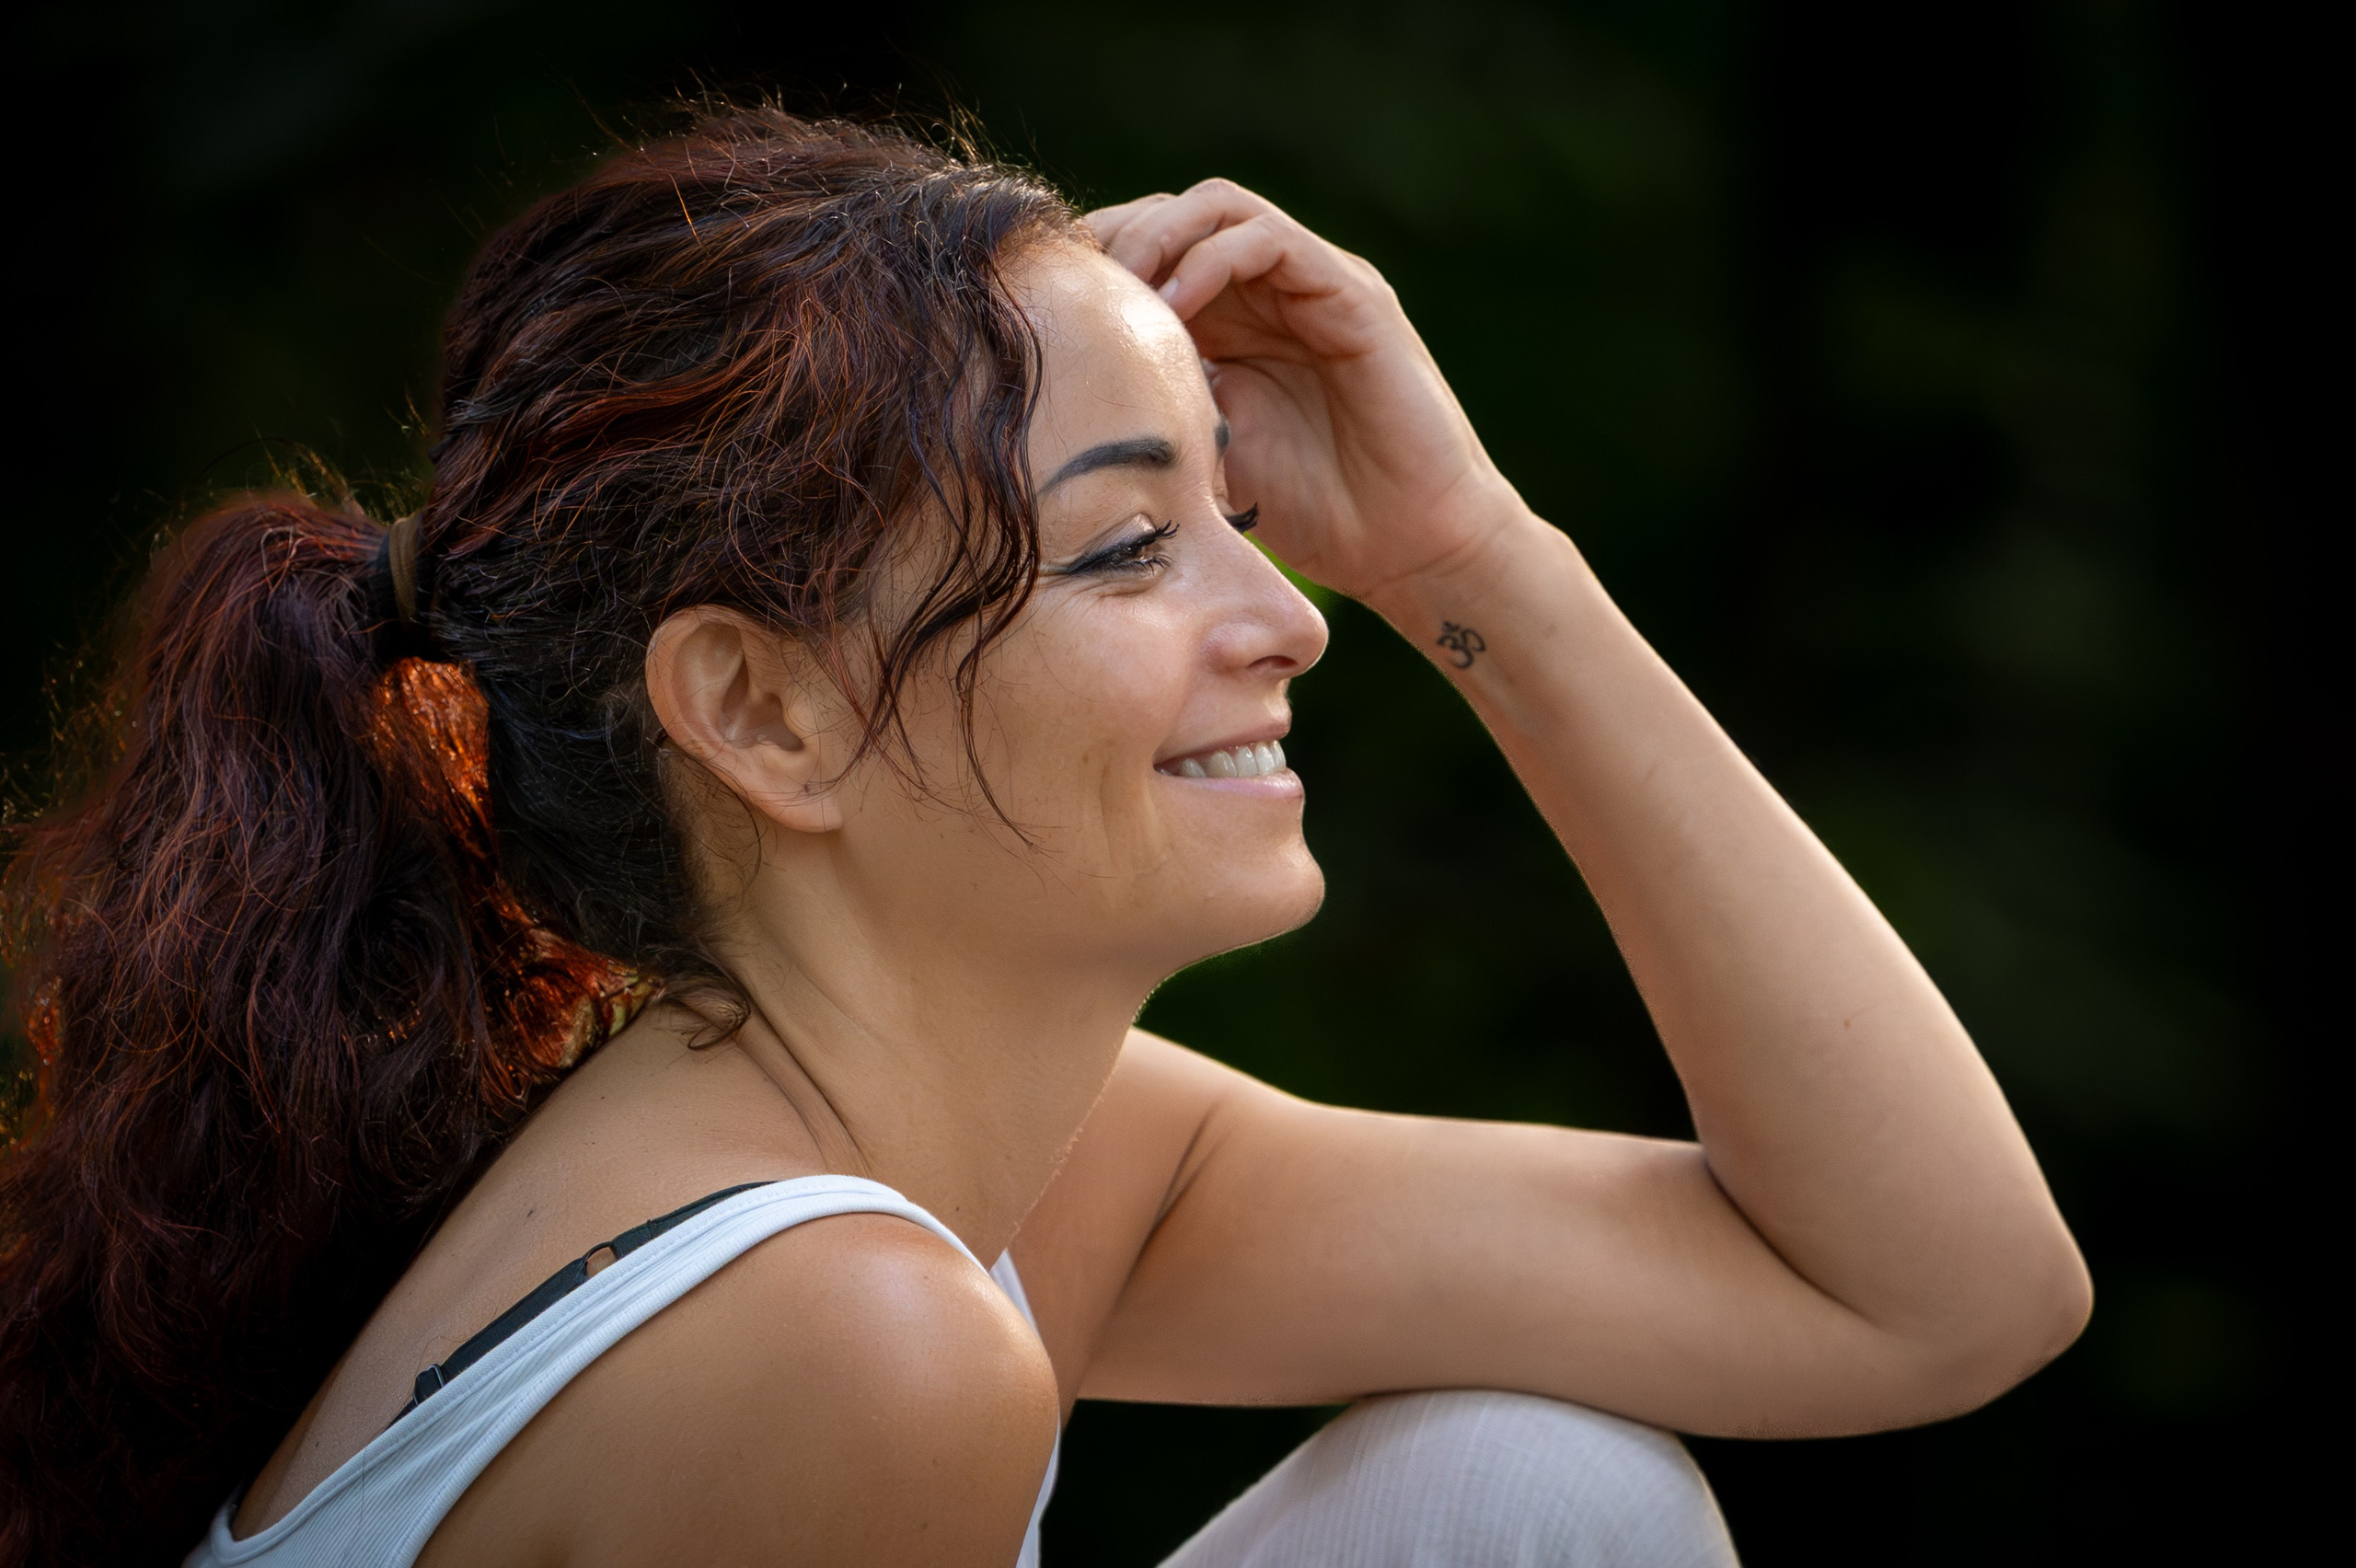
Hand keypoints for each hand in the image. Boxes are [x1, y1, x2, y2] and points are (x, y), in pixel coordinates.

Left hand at [1088, 181, 1530, 601]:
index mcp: (1231, 322)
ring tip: (1125, 290)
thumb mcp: (1209, 452)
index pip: (1149, 251)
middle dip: (1115, 239)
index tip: (1050, 305)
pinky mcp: (1354, 296)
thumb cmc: (1317, 513)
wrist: (1410, 547)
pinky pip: (1274, 240)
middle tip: (1078, 289)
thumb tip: (1075, 388)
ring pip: (1219, 207)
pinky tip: (1177, 302)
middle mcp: (1270, 291)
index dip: (1096, 264)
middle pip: (1172, 214)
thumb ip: (1160, 403)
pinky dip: (1216, 255)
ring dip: (1158, 235)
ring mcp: (1314, 286)